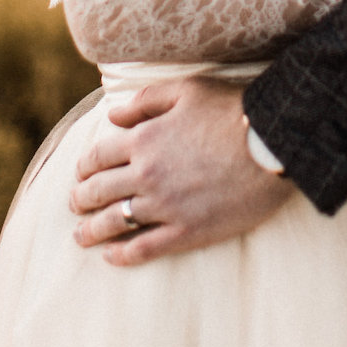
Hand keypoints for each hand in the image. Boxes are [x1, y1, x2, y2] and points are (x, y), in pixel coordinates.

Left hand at [69, 77, 292, 264]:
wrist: (271, 144)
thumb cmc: (231, 110)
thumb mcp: (186, 89)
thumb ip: (145, 100)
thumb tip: (114, 116)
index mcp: (143, 139)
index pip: (98, 156)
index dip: (84, 166)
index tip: (81, 173)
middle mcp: (146, 175)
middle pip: (98, 192)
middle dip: (80, 199)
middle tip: (75, 204)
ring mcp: (165, 207)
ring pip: (114, 222)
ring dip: (91, 230)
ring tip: (82, 236)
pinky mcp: (186, 232)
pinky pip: (143, 248)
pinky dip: (121, 255)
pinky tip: (111, 256)